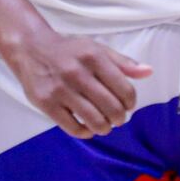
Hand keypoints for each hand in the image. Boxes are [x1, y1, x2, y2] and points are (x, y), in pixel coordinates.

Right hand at [8, 27, 151, 138]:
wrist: (31, 49)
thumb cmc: (69, 50)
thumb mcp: (96, 48)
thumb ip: (123, 62)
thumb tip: (148, 72)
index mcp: (94, 57)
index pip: (124, 89)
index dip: (131, 103)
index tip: (127, 105)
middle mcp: (77, 73)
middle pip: (111, 108)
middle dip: (119, 118)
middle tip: (117, 118)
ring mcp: (60, 90)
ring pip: (94, 121)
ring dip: (105, 127)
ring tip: (104, 125)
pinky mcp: (46, 103)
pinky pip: (73, 128)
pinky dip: (85, 132)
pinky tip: (87, 127)